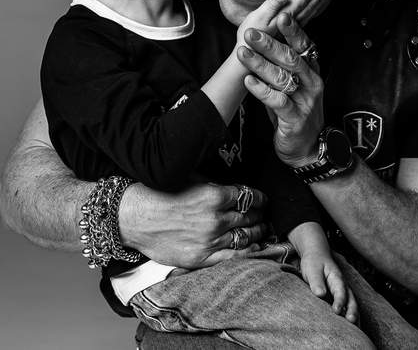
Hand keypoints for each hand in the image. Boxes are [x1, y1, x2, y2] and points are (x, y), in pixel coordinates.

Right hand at [119, 182, 267, 267]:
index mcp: (214, 195)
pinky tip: (255, 248)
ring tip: (263, 229)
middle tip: (264, 214)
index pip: (248, 196)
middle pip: (249, 216)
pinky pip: (233, 257)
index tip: (262, 199)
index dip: (260, 198)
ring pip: (245, 236)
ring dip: (258, 232)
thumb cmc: (158, 194)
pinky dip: (248, 252)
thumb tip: (232, 189)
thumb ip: (213, 185)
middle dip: (260, 214)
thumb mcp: (189, 179)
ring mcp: (209, 240)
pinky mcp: (200, 258)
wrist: (133, 217)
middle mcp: (215, 218)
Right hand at [236, 0, 328, 45]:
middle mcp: (291, 26)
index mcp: (284, 19)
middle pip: (309, 8)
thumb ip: (270, 7)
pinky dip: (310, 11)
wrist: (248, 60)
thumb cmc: (247, 39)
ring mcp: (291, 32)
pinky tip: (311, 8)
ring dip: (316, 2)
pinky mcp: (288, 36)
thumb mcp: (255, 21)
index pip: (301, 2)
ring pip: (308, 15)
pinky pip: (304, 20)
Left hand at [237, 14, 323, 166]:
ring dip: (260, 64)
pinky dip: (262, 90)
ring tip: (242, 53)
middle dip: (269, 45)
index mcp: (312, 72)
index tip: (280, 15)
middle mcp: (311, 84)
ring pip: (282, 78)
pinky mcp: (295, 118)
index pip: (304, 47)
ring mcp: (305, 101)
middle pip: (290, 59)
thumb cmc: (295, 112)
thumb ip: (283, 67)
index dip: (293, 31)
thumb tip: (264, 41)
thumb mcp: (293, 86)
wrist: (308, 147)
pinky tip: (249, 81)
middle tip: (250, 34)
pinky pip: (278, 101)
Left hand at [300, 252, 358, 323]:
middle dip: (352, 311)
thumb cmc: (314, 262)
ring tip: (356, 330)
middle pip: (351, 299)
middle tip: (352, 322)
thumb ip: (316, 281)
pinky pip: (347, 307)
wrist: (316, 254)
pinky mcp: (338, 296)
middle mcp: (343, 285)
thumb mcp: (312, 269)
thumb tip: (320, 294)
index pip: (340, 290)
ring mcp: (342, 291)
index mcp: (336, 278)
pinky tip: (351, 328)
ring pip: (351, 304)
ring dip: (354, 315)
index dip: (339, 301)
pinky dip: (350, 316)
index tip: (336, 311)